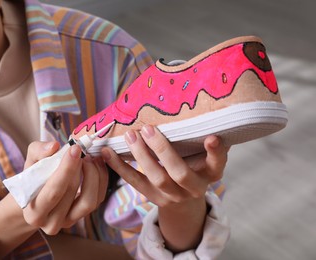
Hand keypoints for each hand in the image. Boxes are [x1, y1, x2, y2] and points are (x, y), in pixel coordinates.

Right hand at [23, 141, 108, 234]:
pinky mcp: (84, 215)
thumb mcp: (30, 163)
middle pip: (71, 194)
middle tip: (82, 150)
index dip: (66, 170)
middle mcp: (52, 223)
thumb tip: (54, 146)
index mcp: (34, 213)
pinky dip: (101, 178)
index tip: (74, 149)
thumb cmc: (33, 179)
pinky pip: (98, 198)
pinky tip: (96, 163)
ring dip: (93, 175)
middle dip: (79, 168)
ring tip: (89, 157)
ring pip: (89, 201)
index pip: (53, 192)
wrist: (37, 197)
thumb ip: (38, 151)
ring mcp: (70, 221)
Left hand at [101, 125, 228, 251]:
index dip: (216, 153)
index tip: (212, 137)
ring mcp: (172, 195)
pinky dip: (119, 167)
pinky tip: (107, 153)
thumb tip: (200, 109)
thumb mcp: (204, 158)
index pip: (217, 164)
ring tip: (130, 135)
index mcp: (210, 174)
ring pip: (156, 177)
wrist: (184, 201)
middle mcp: (193, 187)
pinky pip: (134, 182)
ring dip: (140, 155)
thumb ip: (202, 140)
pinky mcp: (152, 197)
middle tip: (148, 128)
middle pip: (179, 172)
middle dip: (163, 150)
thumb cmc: (195, 168)